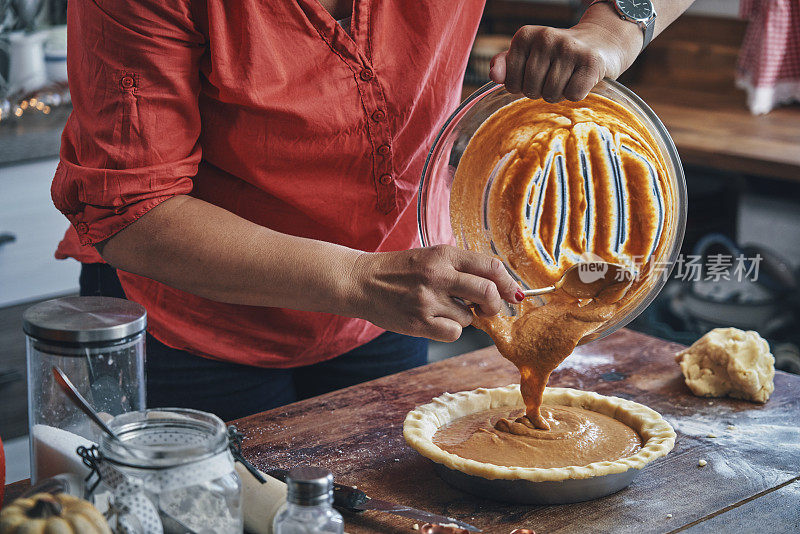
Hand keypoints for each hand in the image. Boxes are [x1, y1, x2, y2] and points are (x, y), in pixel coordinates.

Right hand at [349, 245, 522, 341]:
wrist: (361, 281)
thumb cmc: (400, 270)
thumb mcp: (432, 257)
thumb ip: (463, 269)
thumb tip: (501, 289)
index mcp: (444, 254)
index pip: (491, 266)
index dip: (508, 283)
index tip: (512, 293)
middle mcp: (438, 274)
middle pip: (487, 292)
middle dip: (494, 305)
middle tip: (487, 308)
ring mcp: (428, 299)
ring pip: (469, 317)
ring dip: (463, 317)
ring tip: (440, 308)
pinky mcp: (419, 322)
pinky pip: (454, 333)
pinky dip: (449, 330)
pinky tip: (433, 320)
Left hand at [490, 16, 638, 102]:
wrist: (601, 42)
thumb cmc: (558, 55)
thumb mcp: (529, 55)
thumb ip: (506, 65)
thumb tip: (493, 75)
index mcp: (525, 36)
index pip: (510, 83)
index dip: (523, 87)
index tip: (537, 74)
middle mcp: (546, 37)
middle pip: (531, 90)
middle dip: (542, 91)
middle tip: (555, 76)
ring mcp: (569, 48)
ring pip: (551, 95)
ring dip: (560, 93)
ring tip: (568, 76)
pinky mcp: (591, 61)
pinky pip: (573, 95)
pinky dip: (577, 94)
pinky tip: (581, 78)